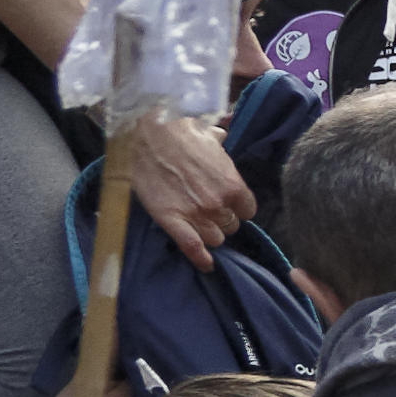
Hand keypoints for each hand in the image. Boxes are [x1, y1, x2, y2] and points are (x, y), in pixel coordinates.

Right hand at [127, 107, 251, 270]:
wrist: (147, 134)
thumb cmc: (180, 132)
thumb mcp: (209, 136)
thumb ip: (221, 144)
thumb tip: (223, 134)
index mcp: (234, 185)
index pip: (247, 211)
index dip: (237, 209)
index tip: (228, 205)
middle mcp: (219, 204)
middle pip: (231, 227)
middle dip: (222, 220)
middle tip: (208, 211)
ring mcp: (196, 214)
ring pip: (215, 239)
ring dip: (209, 234)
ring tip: (200, 225)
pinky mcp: (171, 220)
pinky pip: (192, 248)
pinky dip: (199, 259)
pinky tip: (205, 265)